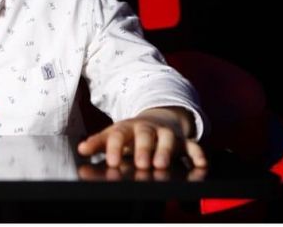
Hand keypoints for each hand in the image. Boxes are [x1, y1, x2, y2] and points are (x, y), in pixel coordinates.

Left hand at [77, 107, 206, 169]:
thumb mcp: (113, 135)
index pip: (118, 135)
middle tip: (140, 164)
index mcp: (128, 127)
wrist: (158, 119)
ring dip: (166, 151)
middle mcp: (148, 129)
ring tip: (161, 165)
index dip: (114, 147)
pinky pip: (193, 146)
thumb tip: (81, 149)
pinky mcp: (184, 141)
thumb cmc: (132, 133)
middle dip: (143, 149)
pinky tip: (201, 164)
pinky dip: (198, 154)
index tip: (111, 161)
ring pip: (168, 139)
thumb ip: (98, 143)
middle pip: (145, 135)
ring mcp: (167, 133)